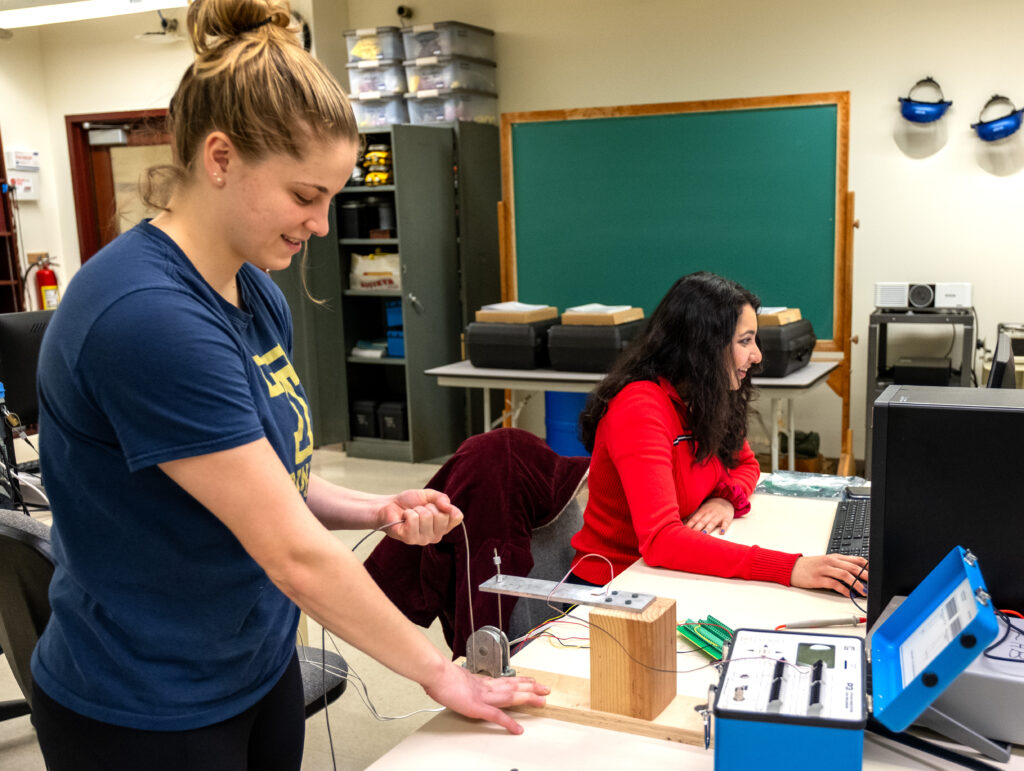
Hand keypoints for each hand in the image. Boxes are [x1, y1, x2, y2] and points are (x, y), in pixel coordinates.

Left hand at [378, 489, 463, 544]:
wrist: (390, 505)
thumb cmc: (409, 502)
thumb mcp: (430, 495)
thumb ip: (442, 498)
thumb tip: (449, 507)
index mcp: (443, 527)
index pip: (456, 517)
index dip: (446, 506)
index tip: (434, 505)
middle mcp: (435, 536)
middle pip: (441, 516)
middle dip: (428, 506)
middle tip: (419, 509)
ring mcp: (423, 539)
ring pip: (427, 517)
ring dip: (416, 510)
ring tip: (410, 514)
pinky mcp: (409, 539)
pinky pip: (413, 519)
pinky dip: (407, 513)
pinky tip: (404, 518)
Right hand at [422, 662, 548, 733]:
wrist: (435, 672)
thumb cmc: (439, 675)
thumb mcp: (452, 676)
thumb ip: (459, 682)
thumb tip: (455, 682)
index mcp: (479, 682)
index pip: (504, 681)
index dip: (519, 681)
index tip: (530, 681)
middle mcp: (485, 687)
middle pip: (513, 686)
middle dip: (530, 688)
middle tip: (545, 689)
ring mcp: (483, 697)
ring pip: (510, 697)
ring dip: (527, 698)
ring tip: (541, 700)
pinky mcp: (477, 708)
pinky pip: (496, 717)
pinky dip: (508, 723)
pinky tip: (517, 729)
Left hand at [682, 497, 734, 534]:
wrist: (725, 500)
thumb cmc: (710, 508)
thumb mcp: (700, 510)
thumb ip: (692, 516)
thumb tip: (682, 522)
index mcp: (702, 512)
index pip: (694, 519)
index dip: (689, 524)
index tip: (683, 530)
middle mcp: (709, 514)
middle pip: (702, 522)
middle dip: (697, 528)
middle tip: (691, 535)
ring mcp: (718, 516)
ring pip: (712, 523)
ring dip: (708, 528)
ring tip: (704, 534)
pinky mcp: (727, 518)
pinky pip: (725, 523)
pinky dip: (724, 527)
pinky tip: (721, 532)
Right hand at [790, 555, 867, 595]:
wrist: (791, 568)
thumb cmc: (810, 566)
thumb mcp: (826, 562)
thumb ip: (840, 565)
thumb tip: (857, 573)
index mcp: (834, 557)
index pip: (856, 559)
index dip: (867, 567)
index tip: (875, 574)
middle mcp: (830, 561)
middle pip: (853, 567)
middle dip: (866, 576)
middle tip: (873, 583)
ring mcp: (824, 569)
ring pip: (845, 575)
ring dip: (856, 584)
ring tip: (863, 592)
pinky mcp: (818, 579)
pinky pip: (834, 584)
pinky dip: (843, 590)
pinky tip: (848, 594)